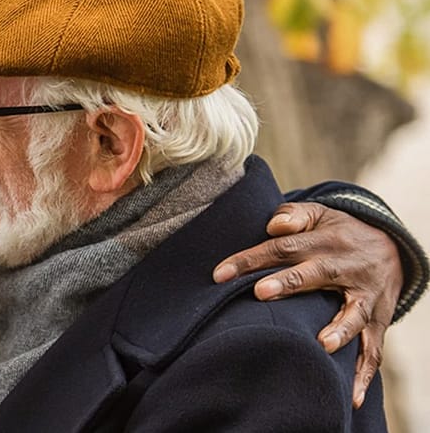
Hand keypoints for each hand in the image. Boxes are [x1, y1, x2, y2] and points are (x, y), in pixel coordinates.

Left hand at [212, 202, 400, 407]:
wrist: (392, 247)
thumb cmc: (339, 233)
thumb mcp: (321, 215)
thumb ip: (295, 216)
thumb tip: (274, 225)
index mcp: (325, 241)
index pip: (283, 248)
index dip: (251, 259)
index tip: (219, 274)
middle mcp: (346, 266)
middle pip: (316, 272)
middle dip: (289, 283)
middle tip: (261, 292)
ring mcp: (364, 295)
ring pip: (355, 312)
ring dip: (340, 328)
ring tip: (323, 344)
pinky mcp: (378, 320)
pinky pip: (374, 348)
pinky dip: (365, 373)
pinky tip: (353, 395)